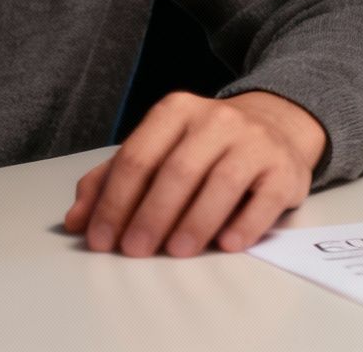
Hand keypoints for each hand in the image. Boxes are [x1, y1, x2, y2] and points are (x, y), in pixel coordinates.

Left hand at [64, 91, 325, 257]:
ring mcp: (255, 142)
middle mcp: (217, 120)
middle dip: (151, 215)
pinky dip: (244, 225)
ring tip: (176, 252)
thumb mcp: (158, 150)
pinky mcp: (285, 170)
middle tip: (135, 250)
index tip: (101, 239)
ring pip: (221, 183)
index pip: (138, 157)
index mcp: (177, 111)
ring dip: (194, 222)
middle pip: (178, 171)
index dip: (115, 202)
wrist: (275, 126)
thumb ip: (113, 180)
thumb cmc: (205, 147)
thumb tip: (76, 220)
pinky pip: (264, 200)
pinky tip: (225, 244)